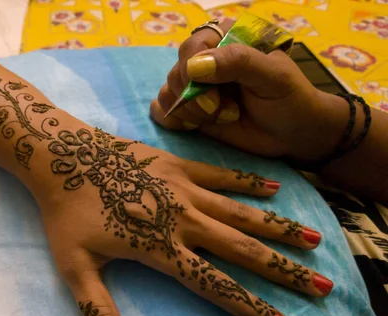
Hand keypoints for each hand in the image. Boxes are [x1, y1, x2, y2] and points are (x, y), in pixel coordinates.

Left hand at [33, 122, 332, 315]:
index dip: (250, 307)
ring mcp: (183, 188)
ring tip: (314, 241)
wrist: (60, 156)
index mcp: (160, 249)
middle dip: (283, 271)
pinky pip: (222, 175)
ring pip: (241, 213)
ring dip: (278, 228)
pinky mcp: (177, 164)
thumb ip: (98, 312)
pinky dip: (249, 183)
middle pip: (242, 250)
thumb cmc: (66, 214)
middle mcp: (182, 220)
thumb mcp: (75, 268)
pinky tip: (274, 190)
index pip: (214, 285)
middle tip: (321, 286)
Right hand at [150, 20, 344, 165]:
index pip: (192, 46)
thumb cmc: (289, 100)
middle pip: (176, 72)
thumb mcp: (273, 76)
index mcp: (227, 41)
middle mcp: (207, 61)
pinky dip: (172, 120)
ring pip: (167, 92)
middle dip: (195, 98)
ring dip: (189, 111)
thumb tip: (193, 66)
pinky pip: (161, 110)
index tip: (214, 96)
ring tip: (219, 119)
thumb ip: (238, 63)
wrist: (293, 135)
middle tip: (224, 111)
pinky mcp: (190, 111)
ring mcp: (196, 88)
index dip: (194, 72)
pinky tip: (196, 127)